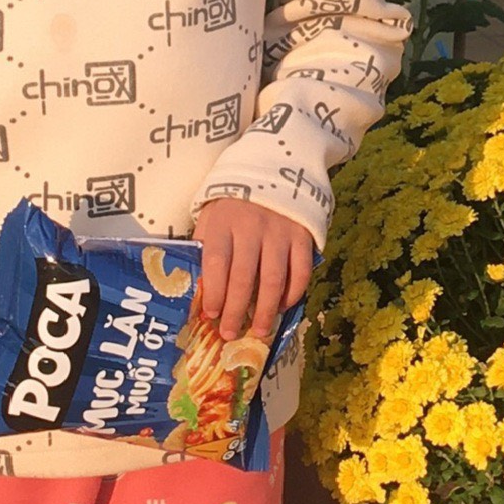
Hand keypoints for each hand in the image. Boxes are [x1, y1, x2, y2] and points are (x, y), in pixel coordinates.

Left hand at [193, 199, 315, 341]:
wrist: (273, 169)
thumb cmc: (233, 203)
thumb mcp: (211, 216)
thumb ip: (206, 247)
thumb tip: (201, 289)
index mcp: (223, 223)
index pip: (216, 263)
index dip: (213, 292)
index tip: (210, 315)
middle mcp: (252, 228)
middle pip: (244, 278)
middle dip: (236, 311)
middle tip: (230, 334)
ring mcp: (280, 232)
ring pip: (274, 279)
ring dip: (266, 310)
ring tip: (260, 331)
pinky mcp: (303, 235)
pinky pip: (300, 271)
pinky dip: (293, 292)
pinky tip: (283, 306)